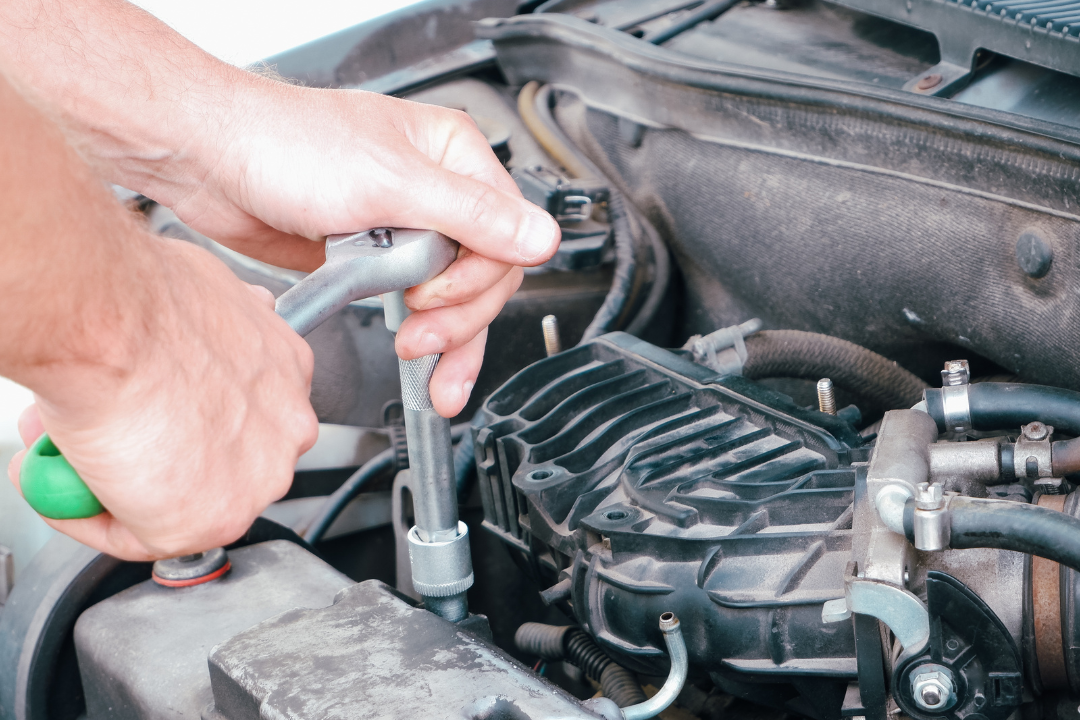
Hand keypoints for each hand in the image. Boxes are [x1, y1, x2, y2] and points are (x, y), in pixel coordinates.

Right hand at [6, 237, 318, 560]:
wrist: (114, 322)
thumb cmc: (144, 301)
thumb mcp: (201, 300)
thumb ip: (209, 336)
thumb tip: (185, 342)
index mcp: (287, 372)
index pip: (239, 415)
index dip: (177, 419)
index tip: (138, 415)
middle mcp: (286, 429)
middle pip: (217, 460)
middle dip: (152, 455)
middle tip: (97, 437)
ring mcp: (256, 480)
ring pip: (182, 502)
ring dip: (121, 486)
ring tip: (73, 451)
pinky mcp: (210, 521)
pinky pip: (140, 538)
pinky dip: (90, 517)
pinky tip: (63, 477)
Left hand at [160, 83, 556, 417]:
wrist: (212, 161)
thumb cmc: (285, 145)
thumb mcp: (389, 181)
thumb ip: (472, 216)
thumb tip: (541, 238)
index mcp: (453, 158)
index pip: (505, 236)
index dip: (476, 280)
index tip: (435, 298)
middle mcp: (436, 193)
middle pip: (484, 274)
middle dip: (458, 317)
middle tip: (422, 341)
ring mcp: (406, 227)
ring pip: (452, 296)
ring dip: (443, 336)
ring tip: (424, 367)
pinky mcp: (375, 257)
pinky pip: (413, 304)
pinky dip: (416, 333)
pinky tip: (415, 356)